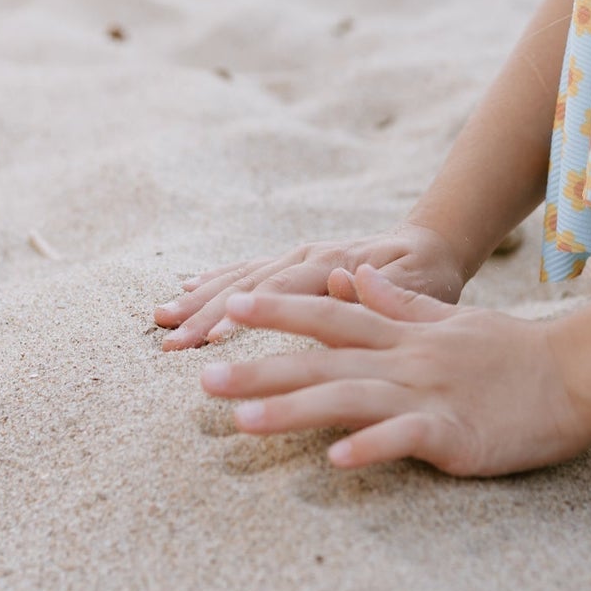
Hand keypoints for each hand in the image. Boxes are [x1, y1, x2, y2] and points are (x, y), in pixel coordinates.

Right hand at [154, 223, 466, 349]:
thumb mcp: (420, 290)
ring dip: (201, 297)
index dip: (245, 315)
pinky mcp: (292, 262)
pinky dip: (215, 279)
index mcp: (339, 263)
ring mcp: (298, 256)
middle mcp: (312, 255)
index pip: (284, 290)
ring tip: (161, 317)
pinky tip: (184, 290)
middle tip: (168, 343)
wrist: (429, 247)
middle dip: (208, 313)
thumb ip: (384, 291)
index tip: (208, 341)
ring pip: (242, 275)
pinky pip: (247, 269)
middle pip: (252, 284)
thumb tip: (340, 281)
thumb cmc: (428, 278)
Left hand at [198, 264, 586, 475]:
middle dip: (263, 367)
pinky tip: (335, 460)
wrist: (575, 375)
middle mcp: (409, 359)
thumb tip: (351, 274)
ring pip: (353, 396)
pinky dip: (371, 446)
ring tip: (243, 424)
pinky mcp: (454, 431)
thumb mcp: (450, 317)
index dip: (282, 310)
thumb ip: (398, 300)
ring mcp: (430, 393)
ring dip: (296, 408)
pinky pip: (406, 438)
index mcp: (407, 335)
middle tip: (205, 378)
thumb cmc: (511, 354)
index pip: (334, 315)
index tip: (230, 308)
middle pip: (327, 359)